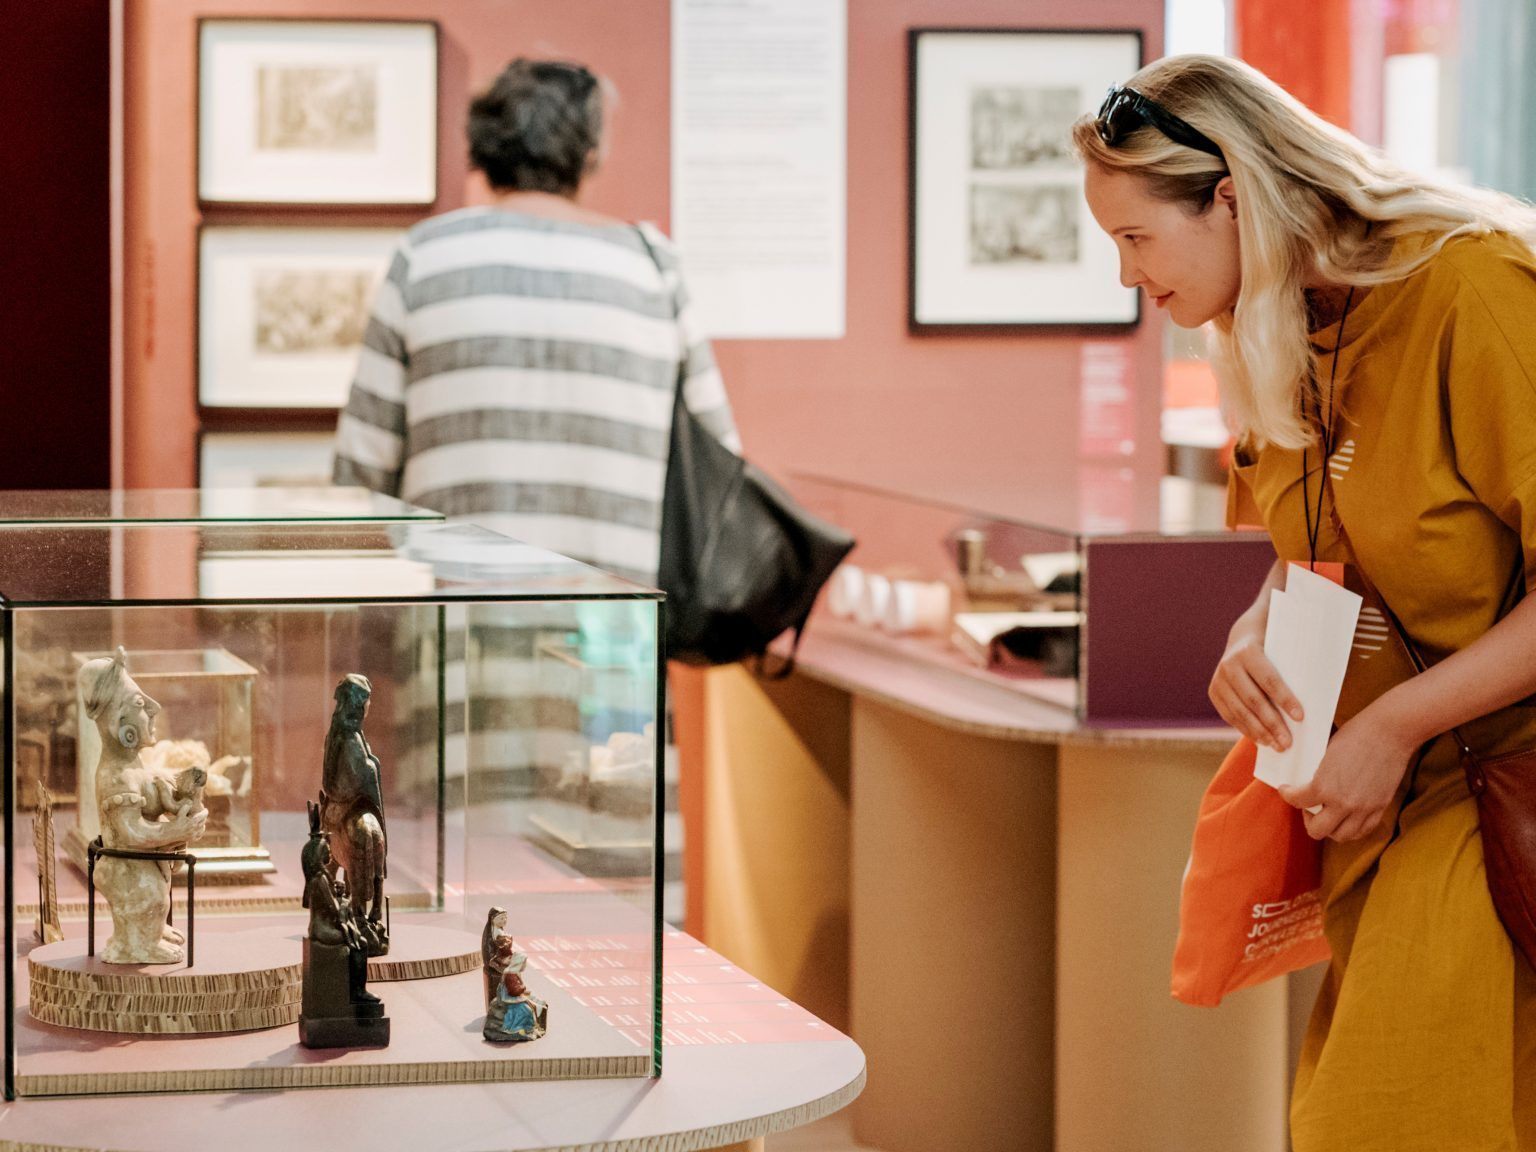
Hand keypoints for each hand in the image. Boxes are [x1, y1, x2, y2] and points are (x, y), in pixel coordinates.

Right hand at [169, 805, 207, 840]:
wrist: (169, 833)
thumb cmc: (175, 821)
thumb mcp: (180, 813)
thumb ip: (186, 807)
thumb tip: (191, 803)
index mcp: (193, 822)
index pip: (203, 815)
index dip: (205, 812)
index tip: (205, 809)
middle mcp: (194, 829)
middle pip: (203, 822)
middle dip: (204, 817)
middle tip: (203, 814)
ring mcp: (193, 835)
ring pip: (202, 829)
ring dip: (202, 824)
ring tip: (201, 821)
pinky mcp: (191, 839)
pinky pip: (199, 836)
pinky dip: (200, 832)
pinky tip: (199, 829)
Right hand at [1209, 608, 1302, 750]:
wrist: (1242, 638)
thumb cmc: (1274, 649)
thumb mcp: (1283, 650)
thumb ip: (1295, 669)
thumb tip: (1319, 697)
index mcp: (1248, 651)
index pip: (1269, 680)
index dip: (1285, 699)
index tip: (1301, 717)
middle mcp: (1229, 665)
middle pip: (1254, 700)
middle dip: (1272, 724)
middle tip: (1289, 743)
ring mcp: (1218, 679)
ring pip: (1240, 712)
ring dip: (1260, 732)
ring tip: (1277, 746)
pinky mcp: (1214, 692)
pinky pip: (1230, 716)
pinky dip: (1246, 730)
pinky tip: (1261, 740)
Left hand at [1278, 704, 1419, 840]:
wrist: (1390, 732)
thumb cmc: (1356, 735)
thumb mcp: (1326, 753)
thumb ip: (1318, 773)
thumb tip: (1307, 780)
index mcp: (1324, 786)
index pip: (1297, 801)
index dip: (1288, 794)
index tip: (1287, 789)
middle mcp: (1343, 803)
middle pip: (1317, 830)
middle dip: (1308, 819)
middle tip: (1309, 806)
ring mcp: (1363, 808)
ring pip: (1341, 836)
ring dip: (1330, 828)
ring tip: (1329, 814)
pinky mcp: (1380, 807)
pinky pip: (1363, 830)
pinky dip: (1352, 828)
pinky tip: (1347, 817)